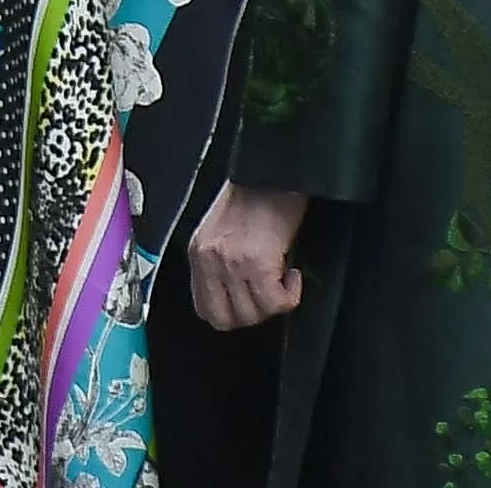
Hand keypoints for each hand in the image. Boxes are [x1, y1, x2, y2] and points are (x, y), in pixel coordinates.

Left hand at [190, 182, 309, 330]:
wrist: (272, 170)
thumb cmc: (254, 194)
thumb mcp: (223, 231)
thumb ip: (221, 262)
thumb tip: (237, 292)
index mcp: (198, 252)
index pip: (203, 308)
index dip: (230, 313)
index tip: (248, 302)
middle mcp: (209, 260)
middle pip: (225, 319)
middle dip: (252, 315)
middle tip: (269, 296)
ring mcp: (231, 263)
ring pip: (253, 315)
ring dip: (273, 305)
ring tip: (282, 281)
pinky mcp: (257, 263)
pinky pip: (276, 303)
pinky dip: (290, 297)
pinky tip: (293, 276)